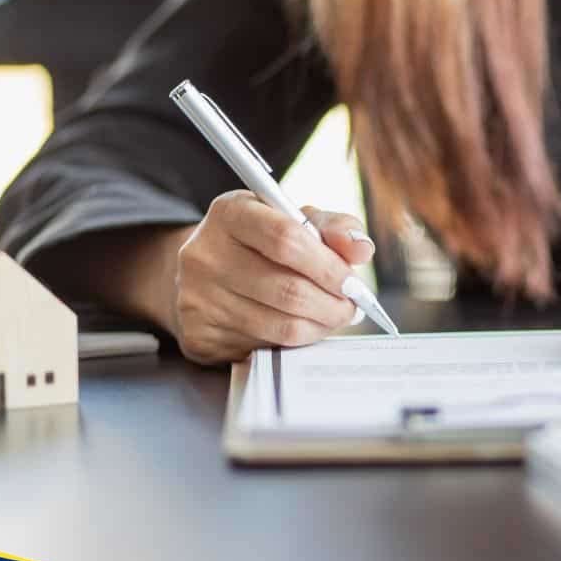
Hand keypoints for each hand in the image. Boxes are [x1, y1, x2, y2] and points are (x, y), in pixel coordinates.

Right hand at [166, 190, 375, 363]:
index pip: (286, 238)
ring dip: (321, 325)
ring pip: (282, 325)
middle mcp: (204, 254)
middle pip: (288, 289)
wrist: (204, 273)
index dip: (328, 265)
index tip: (353, 282)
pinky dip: (296, 341)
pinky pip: (266, 346)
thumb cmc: (261, 242)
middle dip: (333, 303)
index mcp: (230, 213)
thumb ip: (333, 227)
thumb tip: (362, 248)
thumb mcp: (293, 219)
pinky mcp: (199, 335)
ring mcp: (197, 298)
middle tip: (352, 306)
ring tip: (334, 316)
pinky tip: (303, 327)